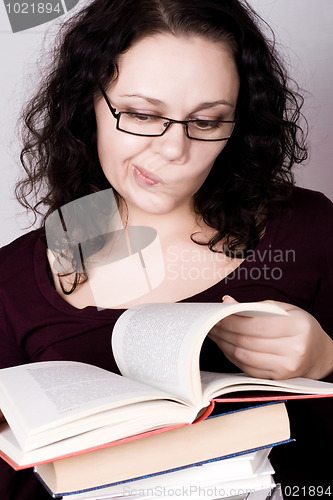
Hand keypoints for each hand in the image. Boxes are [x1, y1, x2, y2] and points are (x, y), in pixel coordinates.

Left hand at [208, 296, 332, 379]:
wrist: (319, 354)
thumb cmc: (300, 327)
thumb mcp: (284, 309)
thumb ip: (255, 307)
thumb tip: (226, 302)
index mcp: (297, 327)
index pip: (256, 325)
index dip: (232, 321)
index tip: (216, 314)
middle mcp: (294, 350)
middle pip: (247, 341)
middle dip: (224, 331)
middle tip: (209, 323)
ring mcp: (286, 368)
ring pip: (244, 356)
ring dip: (224, 344)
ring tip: (214, 333)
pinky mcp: (277, 379)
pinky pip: (246, 368)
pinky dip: (232, 356)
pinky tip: (225, 345)